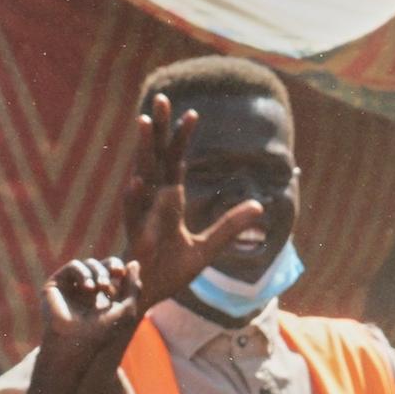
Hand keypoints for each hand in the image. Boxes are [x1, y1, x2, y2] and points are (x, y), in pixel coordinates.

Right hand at [39, 256, 140, 383]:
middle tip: (109, 283)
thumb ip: (133, 287)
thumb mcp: (126, 309)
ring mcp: (71, 286)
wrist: (76, 342)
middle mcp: (86, 289)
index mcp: (102, 295)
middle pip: (100, 264)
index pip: (111, 270)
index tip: (121, 273)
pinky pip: (73, 266)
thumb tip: (134, 263)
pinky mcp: (56, 283)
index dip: (117, 267)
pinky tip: (88, 288)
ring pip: (88, 264)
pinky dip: (84, 273)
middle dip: (108, 268)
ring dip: (98, 272)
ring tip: (99, 288)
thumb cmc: (102, 331)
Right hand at [122, 93, 266, 311]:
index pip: (176, 162)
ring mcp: (143, 216)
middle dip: (161, 130)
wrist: (150, 294)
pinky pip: (134, 214)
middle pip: (157, 159)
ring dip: (144, 150)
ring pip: (142, 176)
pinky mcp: (136, 237)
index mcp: (169, 200)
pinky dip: (136, 198)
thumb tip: (260, 207)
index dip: (183, 139)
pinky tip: (137, 181)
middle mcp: (153, 201)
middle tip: (161, 98)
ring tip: (146, 123)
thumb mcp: (208, 248)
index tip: (193, 113)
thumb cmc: (172, 269)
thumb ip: (230, 226)